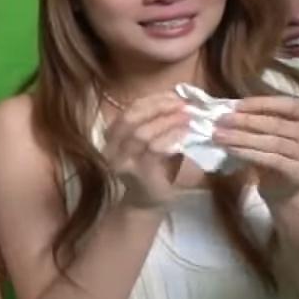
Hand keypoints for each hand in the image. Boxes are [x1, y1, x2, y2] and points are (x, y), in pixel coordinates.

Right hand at [103, 94, 188, 209]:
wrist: (149, 203)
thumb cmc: (155, 169)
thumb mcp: (153, 142)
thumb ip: (158, 123)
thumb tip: (180, 100)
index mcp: (113, 135)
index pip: (130, 109)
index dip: (153, 99)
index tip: (175, 95)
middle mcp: (111, 147)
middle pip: (131, 117)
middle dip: (158, 107)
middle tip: (183, 104)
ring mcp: (121, 161)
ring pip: (141, 133)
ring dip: (166, 121)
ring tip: (187, 116)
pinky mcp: (136, 173)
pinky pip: (153, 150)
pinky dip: (170, 138)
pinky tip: (184, 133)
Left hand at [213, 96, 298, 204]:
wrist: (289, 191)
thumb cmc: (279, 155)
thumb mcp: (275, 133)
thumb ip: (262, 119)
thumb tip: (231, 110)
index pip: (288, 105)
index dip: (261, 104)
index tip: (236, 106)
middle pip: (278, 124)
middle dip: (245, 121)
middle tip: (220, 120)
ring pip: (273, 142)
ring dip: (242, 138)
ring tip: (219, 135)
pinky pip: (271, 160)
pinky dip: (248, 153)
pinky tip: (230, 150)